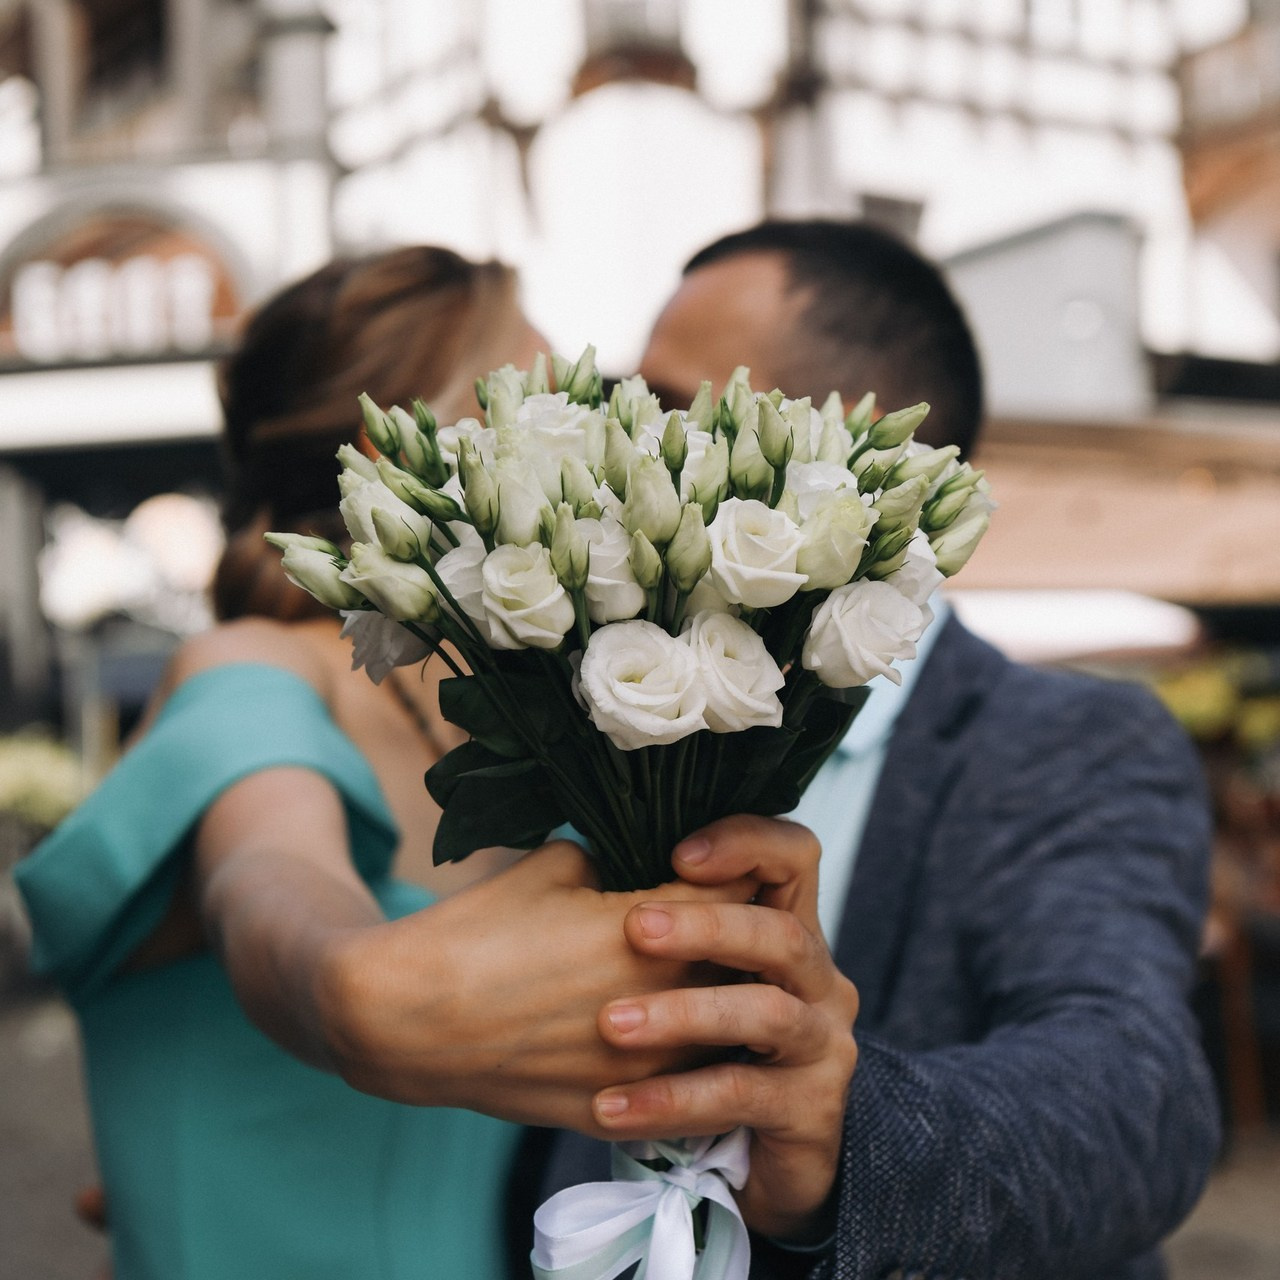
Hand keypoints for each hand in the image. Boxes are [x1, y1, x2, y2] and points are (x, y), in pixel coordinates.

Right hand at [317, 840, 755, 1131]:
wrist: (406, 1018)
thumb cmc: (478, 926)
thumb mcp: (557, 864)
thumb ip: (623, 860)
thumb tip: (658, 863)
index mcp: (650, 927)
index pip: (743, 890)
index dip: (741, 872)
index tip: (731, 866)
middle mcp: (661, 1001)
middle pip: (749, 964)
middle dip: (743, 939)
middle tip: (728, 922)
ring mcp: (641, 1067)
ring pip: (728, 1035)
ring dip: (725, 1006)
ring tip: (708, 983)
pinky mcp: (614, 1111)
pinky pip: (682, 1092)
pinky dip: (686, 1064)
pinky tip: (672, 1043)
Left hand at [589, 815, 859, 1243]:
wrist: (750, 1159)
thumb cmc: (699, 1043)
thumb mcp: (684, 971)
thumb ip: (657, 911)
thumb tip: (584, 851)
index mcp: (787, 927)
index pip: (793, 856)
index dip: (745, 842)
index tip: (677, 855)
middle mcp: (818, 979)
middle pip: (782, 931)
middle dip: (707, 926)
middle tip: (635, 928)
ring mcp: (822, 1043)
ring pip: (765, 1011)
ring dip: (685, 1014)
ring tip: (612, 1024)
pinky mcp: (811, 1109)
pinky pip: (739, 1094)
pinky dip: (672, 1099)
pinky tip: (611, 1105)